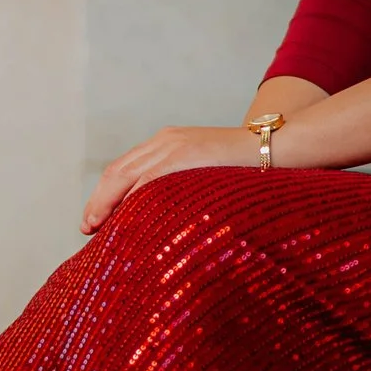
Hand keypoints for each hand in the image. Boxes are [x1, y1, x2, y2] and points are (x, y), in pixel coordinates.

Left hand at [82, 124, 262, 232]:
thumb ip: (182, 186)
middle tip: (87, 229)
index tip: (94, 221)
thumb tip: (163, 219)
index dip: (104, 195)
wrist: (282, 148)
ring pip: (126, 175)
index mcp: (168, 142)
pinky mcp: (187, 155)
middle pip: (117, 172)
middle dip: (98, 202)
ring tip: (97, 228)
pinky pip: (149, 180)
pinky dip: (132, 201)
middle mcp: (165, 140)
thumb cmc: (249, 170)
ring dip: (108, 204)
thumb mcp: (207, 174)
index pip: (124, 169)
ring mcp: (175, 145)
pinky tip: (124, 221)